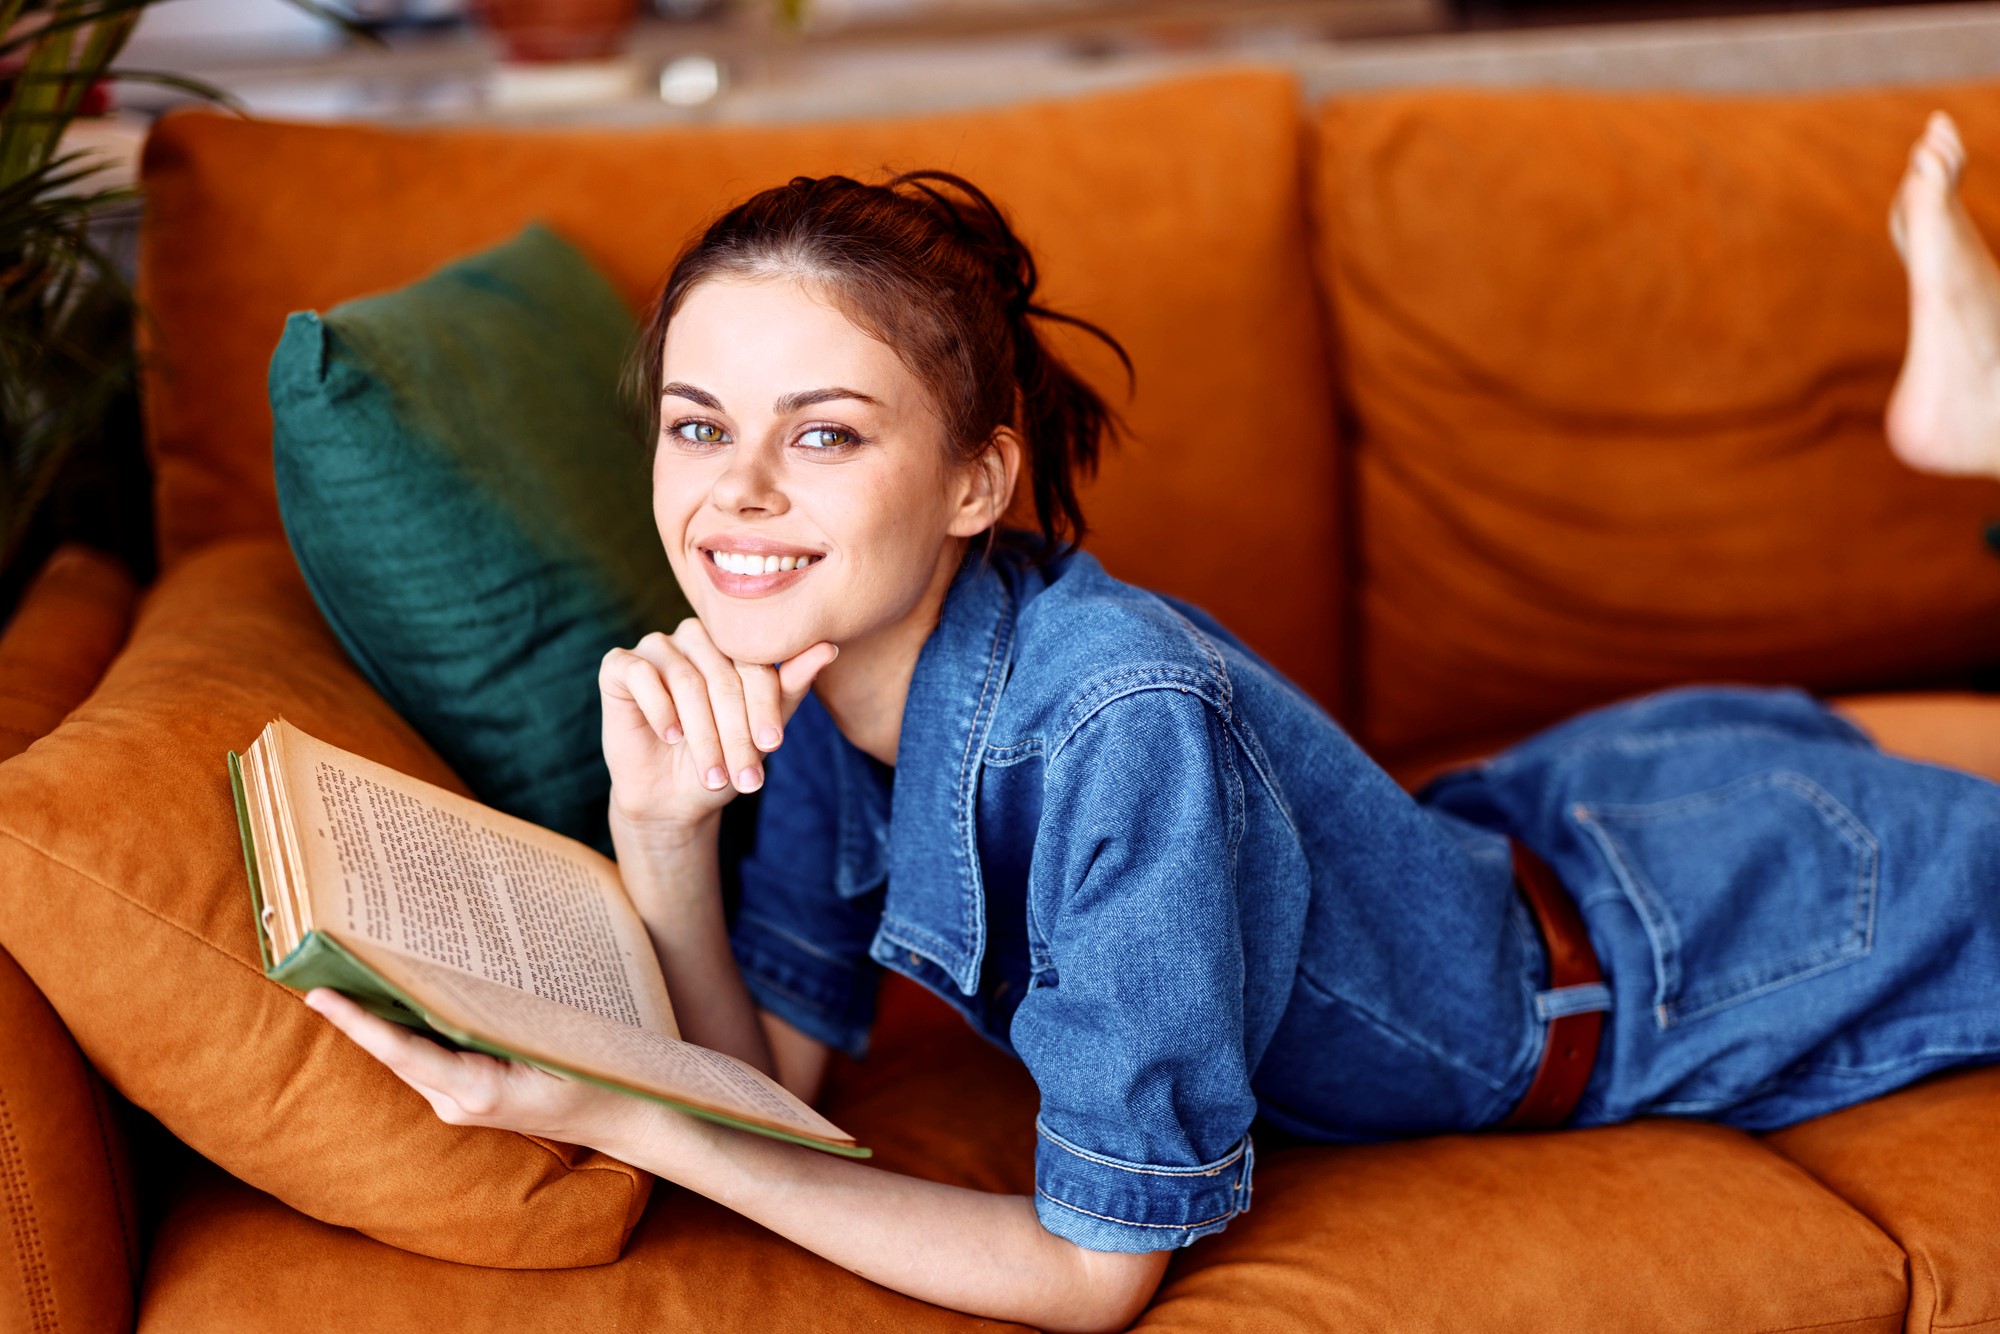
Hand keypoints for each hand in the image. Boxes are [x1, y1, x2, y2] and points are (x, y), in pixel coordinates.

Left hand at [303, 988, 649, 1151]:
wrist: (622, 1120)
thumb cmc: (598, 1078)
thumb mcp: (556, 1042)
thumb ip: (506, 1018)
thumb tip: (459, 980)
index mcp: (477, 1090)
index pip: (403, 1051)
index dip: (359, 1023)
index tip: (319, 995)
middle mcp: (458, 1103)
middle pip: (395, 1052)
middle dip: (359, 1013)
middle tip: (322, 966)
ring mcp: (460, 1105)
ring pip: (408, 1056)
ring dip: (381, 1021)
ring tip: (351, 975)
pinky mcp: (467, 1098)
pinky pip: (427, 1060)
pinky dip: (409, 1031)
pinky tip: (402, 1000)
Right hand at [599, 620, 837, 832]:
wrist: (672, 797)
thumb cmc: (722, 758)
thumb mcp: (761, 730)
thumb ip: (790, 688)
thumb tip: (828, 647)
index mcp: (733, 643)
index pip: (755, 664)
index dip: (764, 707)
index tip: (773, 747)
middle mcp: (695, 636)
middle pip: (722, 676)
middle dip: (735, 732)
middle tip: (744, 776)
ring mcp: (655, 646)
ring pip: (685, 680)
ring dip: (702, 735)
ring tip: (712, 774)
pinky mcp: (618, 664)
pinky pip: (641, 675)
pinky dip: (660, 710)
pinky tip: (670, 737)